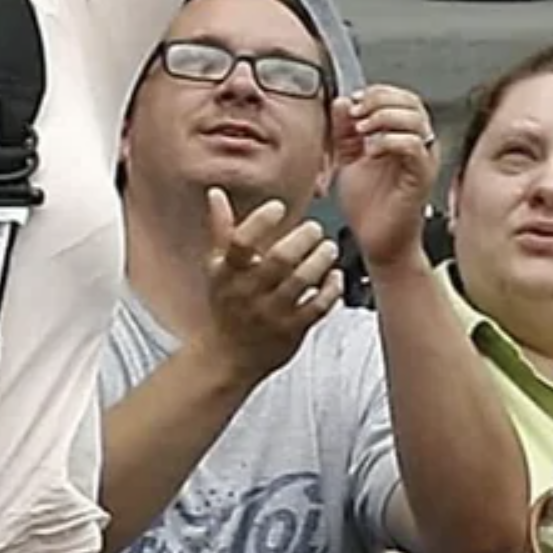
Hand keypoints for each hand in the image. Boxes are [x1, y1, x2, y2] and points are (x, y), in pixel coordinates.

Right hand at [200, 191, 342, 384]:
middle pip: (280, 260)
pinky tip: (335, 277)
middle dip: (303, 238)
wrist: (226, 358)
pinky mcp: (292, 331)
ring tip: (328, 248)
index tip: (278, 207)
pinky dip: (331, 289)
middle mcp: (248, 293)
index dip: (261, 221)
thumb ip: (221, 230)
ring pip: (302, 281)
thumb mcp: (218, 269)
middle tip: (314, 229)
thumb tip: (217, 193)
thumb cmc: (225, 307)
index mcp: (227, 273)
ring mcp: (271, 314)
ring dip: (321, 260)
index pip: (240, 243)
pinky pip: (318, 306)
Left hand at [331, 84, 437, 272]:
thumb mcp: (348, 159)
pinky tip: (371, 152)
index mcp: (404, 135)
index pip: (401, 97)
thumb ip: (344, 131)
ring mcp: (423, 160)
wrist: (378, 243)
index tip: (352, 103)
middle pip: (411, 102)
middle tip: (356, 116)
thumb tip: (342, 102)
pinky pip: (415, 147)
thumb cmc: (369, 206)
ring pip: (415, 119)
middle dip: (379, 101)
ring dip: (383, 118)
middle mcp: (419, 144)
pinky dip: (389, 141)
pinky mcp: (422, 177)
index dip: (376, 93)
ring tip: (362, 132)